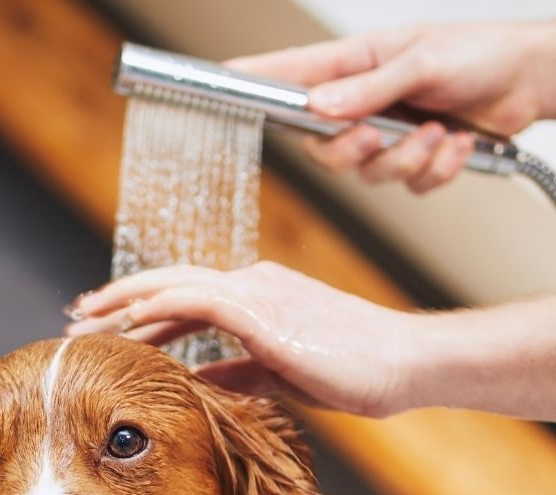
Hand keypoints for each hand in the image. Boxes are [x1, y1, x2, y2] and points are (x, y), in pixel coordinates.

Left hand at [64, 263, 417, 416]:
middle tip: (75, 316)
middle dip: (117, 300)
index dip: (140, 310)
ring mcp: (258, 292)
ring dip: (125, 301)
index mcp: (255, 298)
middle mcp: (251, 285)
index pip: (184, 298)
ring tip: (85, 319)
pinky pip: (199, 300)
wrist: (404, 364)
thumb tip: (197, 380)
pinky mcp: (265, 310)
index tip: (104, 328)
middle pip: (168, 285)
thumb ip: (236, 372)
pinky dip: (161, 305)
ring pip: (174, 285)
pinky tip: (130, 321)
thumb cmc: (353, 371)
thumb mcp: (278, 374)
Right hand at [230, 21, 555, 192]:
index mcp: (356, 67)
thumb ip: (369, 89)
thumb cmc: (481, 54)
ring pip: (365, 174)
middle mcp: (362, 104)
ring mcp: (385, 135)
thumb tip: (319, 106)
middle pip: (320, 147)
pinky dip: (434, 169)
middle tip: (380, 135)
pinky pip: (405, 186)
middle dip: (352, 151)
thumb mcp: (424, 61)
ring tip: (439, 132)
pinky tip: (457, 144)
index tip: (222, 81)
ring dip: (407, 159)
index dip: (253, 80)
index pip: (291, 75)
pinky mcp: (411, 161)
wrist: (530, 82)